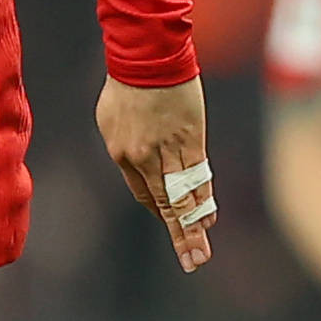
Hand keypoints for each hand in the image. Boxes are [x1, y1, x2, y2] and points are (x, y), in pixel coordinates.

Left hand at [97, 77, 215, 273]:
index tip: (170, 221)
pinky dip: (204, 199)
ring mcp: (168, 152)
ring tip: (201, 254)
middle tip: (191, 262)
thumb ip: (124, 143)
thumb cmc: (126, 84)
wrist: (147, 58)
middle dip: (178, 235)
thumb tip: (138, 159)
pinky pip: (199, 178)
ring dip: (193, 228)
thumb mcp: (110, 118)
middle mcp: (144, 160)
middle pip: (164, 205)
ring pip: (183, 198)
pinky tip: (210, 219)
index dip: (158, 209)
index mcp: (122, 155)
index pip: (144, 193)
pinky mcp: (191, 141)